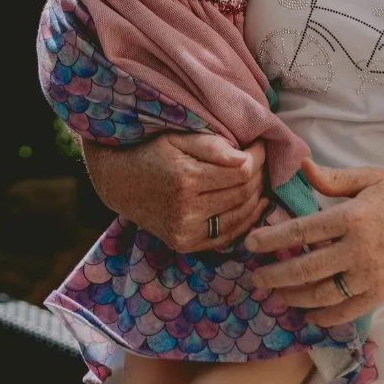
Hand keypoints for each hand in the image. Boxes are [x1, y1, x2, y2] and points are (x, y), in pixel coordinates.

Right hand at [81, 133, 266, 251]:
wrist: (119, 182)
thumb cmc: (150, 152)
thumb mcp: (175, 138)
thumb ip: (210, 145)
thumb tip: (244, 155)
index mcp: (185, 179)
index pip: (241, 170)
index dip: (258, 156)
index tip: (260, 144)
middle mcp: (186, 210)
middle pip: (243, 194)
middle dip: (260, 175)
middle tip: (264, 161)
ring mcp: (186, 232)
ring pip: (240, 217)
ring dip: (257, 198)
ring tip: (262, 181)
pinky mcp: (186, 245)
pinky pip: (227, 237)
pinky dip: (246, 222)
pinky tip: (254, 206)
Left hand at [244, 161, 383, 325]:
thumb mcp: (370, 178)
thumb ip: (333, 178)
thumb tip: (301, 167)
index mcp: (351, 217)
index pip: (302, 231)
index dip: (272, 240)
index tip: (251, 245)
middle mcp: (357, 250)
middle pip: (306, 269)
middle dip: (275, 275)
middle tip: (254, 278)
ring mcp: (369, 277)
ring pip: (322, 294)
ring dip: (294, 297)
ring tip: (275, 294)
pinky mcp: (380, 294)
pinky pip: (346, 311)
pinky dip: (324, 316)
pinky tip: (308, 314)